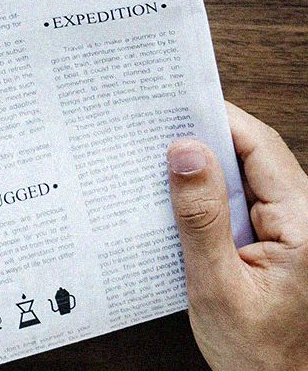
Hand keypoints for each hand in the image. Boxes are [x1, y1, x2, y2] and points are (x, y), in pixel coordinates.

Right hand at [168, 102, 307, 370]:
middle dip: (205, 136)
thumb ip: (201, 217)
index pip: (260, 146)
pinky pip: (243, 199)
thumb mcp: (218, 286)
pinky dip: (210, 192)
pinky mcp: (278, 242)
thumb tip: (186, 151)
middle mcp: (305, 219)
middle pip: (253, 153)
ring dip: (205, 165)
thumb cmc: (258, 355)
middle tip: (154, 124)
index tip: (173, 102)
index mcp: (304, 224)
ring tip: (157, 157)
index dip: (217, 117)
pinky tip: (178, 197)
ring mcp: (294, 230)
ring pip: (246, 174)